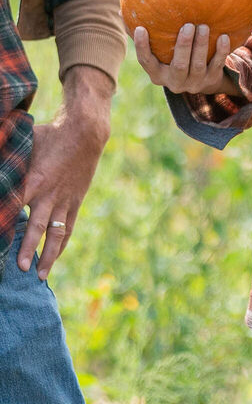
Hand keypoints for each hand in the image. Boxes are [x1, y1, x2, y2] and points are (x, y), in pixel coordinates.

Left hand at [19, 66, 112, 278]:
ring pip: (56, 232)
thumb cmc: (51, 135)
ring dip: (48, 254)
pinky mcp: (75, 200)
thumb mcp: (25, 144)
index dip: (4, 222)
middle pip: (36, 226)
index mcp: (34, 179)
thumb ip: (9, 157)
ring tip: (39, 275)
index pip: (13, 206)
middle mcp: (49, 194)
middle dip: (27, 248)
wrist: (86, 132)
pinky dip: (61, 244)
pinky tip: (53, 259)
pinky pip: (68, 226)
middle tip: (20, 268)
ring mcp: (64, 199)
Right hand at [134, 23, 232, 94]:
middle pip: (178, 66)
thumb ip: (145, 33)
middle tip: (188, 25)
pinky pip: (216, 66)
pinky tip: (223, 36)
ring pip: (197, 66)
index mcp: (157, 74)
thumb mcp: (159, 50)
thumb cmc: (174, 56)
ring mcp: (194, 83)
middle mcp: (175, 82)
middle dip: (184, 46)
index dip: (142, 47)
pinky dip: (220, 52)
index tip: (141, 28)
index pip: (146, 62)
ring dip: (201, 46)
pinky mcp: (211, 80)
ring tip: (203, 26)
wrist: (202, 79)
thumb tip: (123, 10)